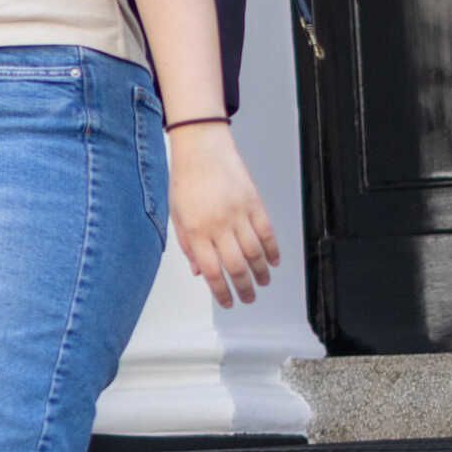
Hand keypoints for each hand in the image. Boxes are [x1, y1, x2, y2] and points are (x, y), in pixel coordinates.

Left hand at [169, 123, 278, 305]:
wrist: (202, 148)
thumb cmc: (185, 180)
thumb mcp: (177, 215)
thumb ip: (188, 245)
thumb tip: (199, 272)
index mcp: (195, 231)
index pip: (211, 271)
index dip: (221, 291)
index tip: (228, 302)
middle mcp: (218, 226)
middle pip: (236, 266)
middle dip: (244, 288)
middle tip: (249, 298)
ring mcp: (238, 214)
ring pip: (255, 253)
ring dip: (261, 272)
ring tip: (263, 283)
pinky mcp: (254, 203)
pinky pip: (267, 232)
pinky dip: (273, 250)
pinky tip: (274, 261)